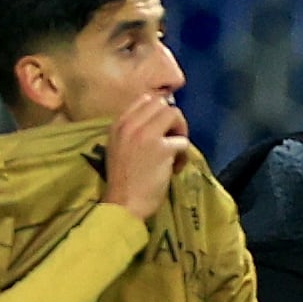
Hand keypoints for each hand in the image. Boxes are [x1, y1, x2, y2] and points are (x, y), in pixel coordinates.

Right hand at [103, 92, 192, 219]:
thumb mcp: (120, 147)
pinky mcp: (162, 149)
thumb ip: (134, 130)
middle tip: (172, 140)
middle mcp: (131, 125)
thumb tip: (161, 119)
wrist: (123, 202)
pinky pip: (184, 141)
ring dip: (181, 133)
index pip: (145, 99)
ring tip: (174, 153)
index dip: (160, 112)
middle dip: (173, 121)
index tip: (163, 129)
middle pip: (163, 104)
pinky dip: (184, 156)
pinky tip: (174, 168)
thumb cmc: (123, 179)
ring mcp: (146, 135)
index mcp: (119, 124)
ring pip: (175, 114)